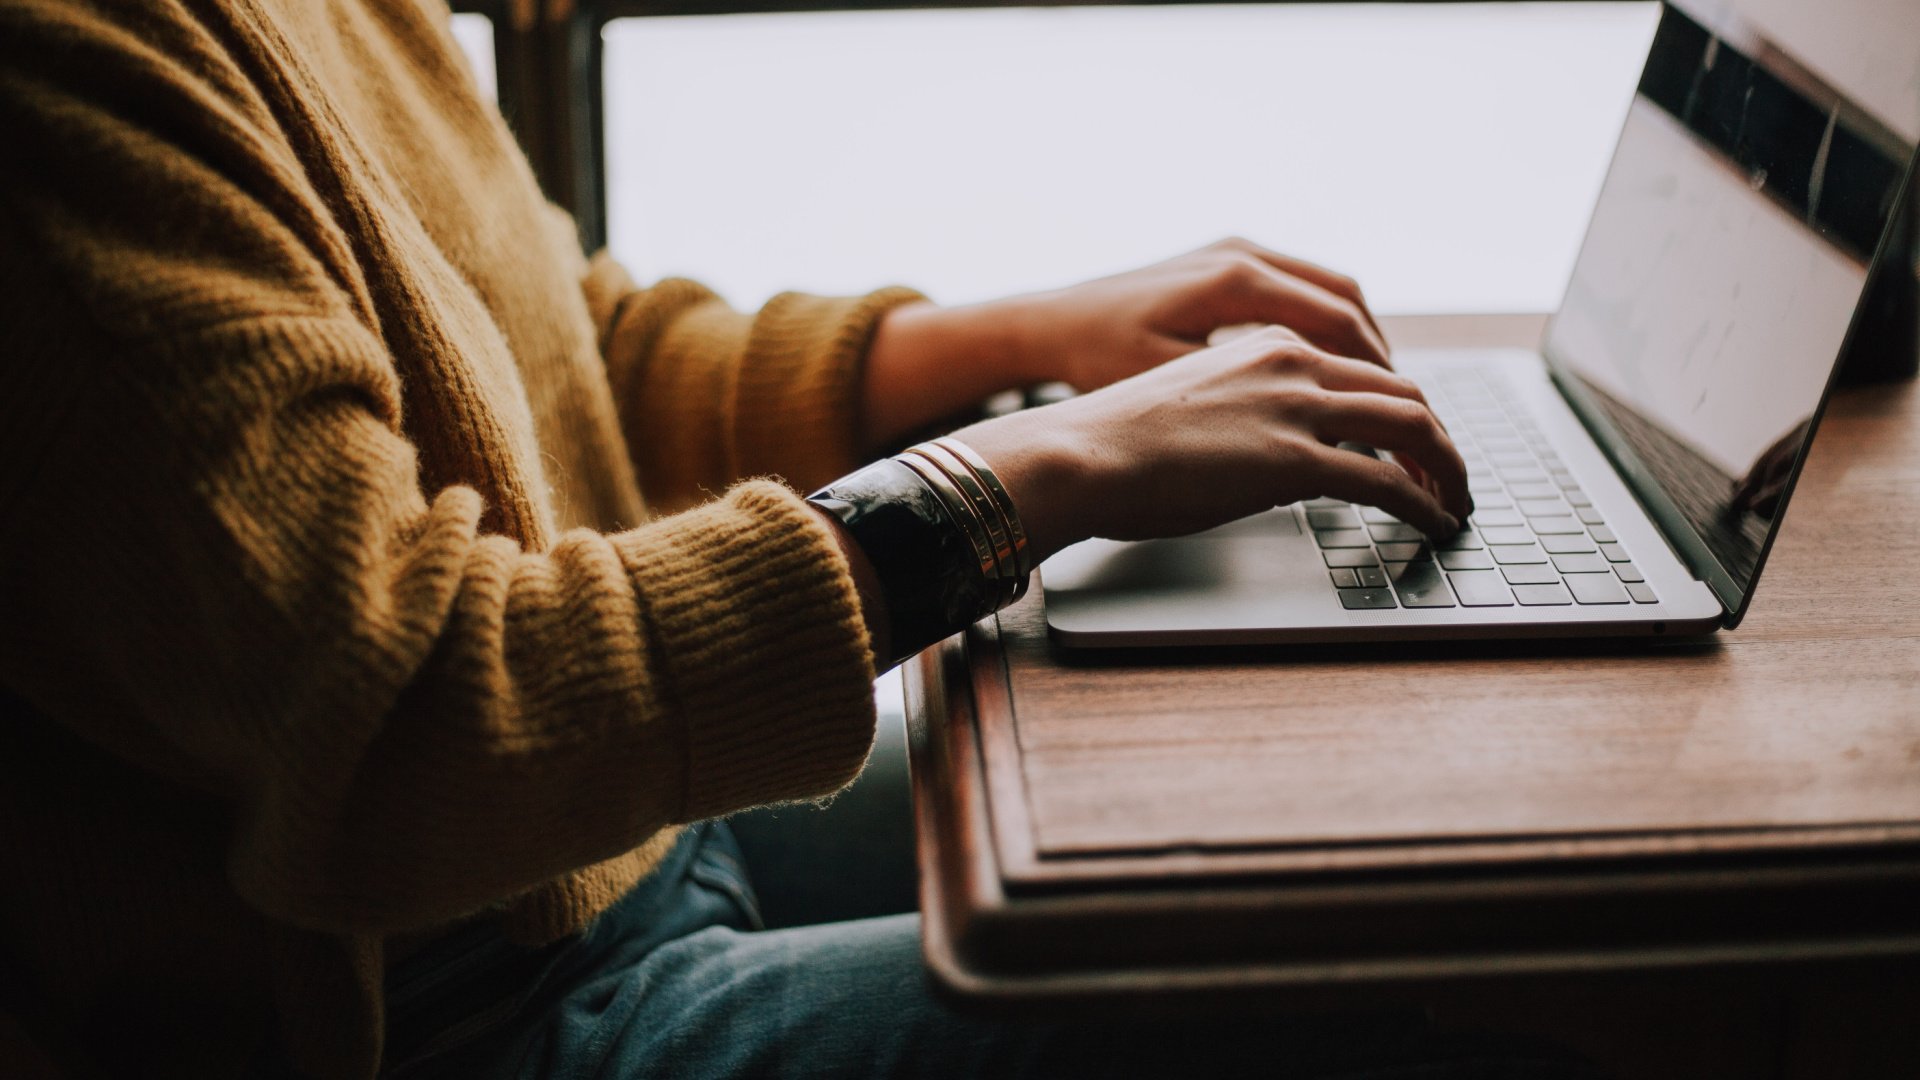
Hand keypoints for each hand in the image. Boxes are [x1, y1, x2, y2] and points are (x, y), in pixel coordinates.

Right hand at [953, 326, 1469, 562]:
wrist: (1079, 453)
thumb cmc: (1115, 442)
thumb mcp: (1195, 407)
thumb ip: (1248, 417)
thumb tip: (1274, 462)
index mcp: (1267, 344)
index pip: (1361, 369)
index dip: (1400, 409)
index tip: (1413, 443)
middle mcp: (1292, 362)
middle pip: (1402, 391)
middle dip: (1438, 438)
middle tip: (1451, 475)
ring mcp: (1297, 407)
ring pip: (1412, 426)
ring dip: (1446, 468)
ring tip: (1455, 502)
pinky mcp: (1295, 459)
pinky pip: (1388, 481)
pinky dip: (1425, 502)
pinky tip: (1434, 523)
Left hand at [1001, 236, 1390, 390]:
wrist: (1048, 324)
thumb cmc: (1097, 359)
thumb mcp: (1171, 386)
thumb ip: (1246, 401)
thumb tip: (1317, 432)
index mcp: (1236, 281)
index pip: (1339, 324)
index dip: (1378, 375)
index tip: (1401, 416)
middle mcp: (1243, 254)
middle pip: (1346, 302)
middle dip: (1381, 359)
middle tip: (1405, 410)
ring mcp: (1234, 251)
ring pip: (1329, 290)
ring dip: (1359, 339)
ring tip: (1378, 392)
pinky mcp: (1224, 261)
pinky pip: (1299, 287)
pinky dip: (1327, 325)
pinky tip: (1330, 367)